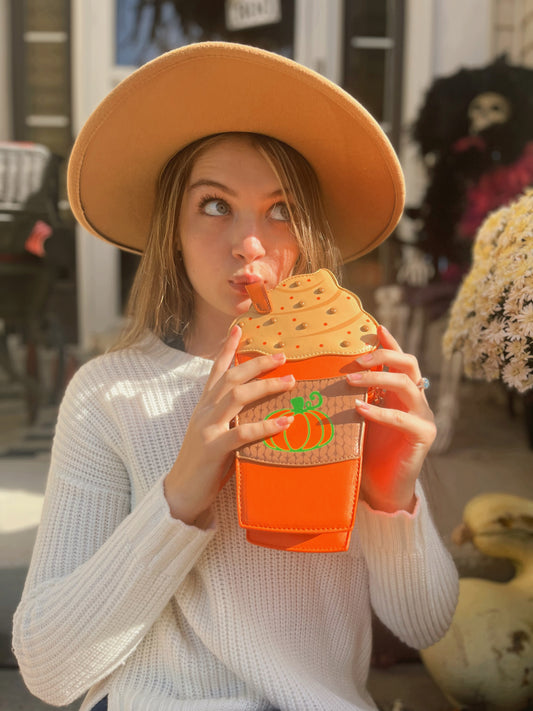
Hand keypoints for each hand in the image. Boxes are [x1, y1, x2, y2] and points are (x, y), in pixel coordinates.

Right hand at [164, 326, 294, 524]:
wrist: (180, 493)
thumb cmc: (202, 463)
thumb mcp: (214, 433)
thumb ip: (229, 418)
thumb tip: (255, 408)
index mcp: (204, 406)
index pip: (216, 371)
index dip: (227, 349)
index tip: (239, 330)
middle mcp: (204, 412)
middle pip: (231, 377)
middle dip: (258, 364)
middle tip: (282, 357)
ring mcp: (207, 429)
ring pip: (237, 397)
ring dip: (266, 386)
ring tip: (290, 382)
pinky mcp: (214, 449)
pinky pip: (243, 433)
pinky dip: (266, 426)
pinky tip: (286, 422)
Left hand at [346, 325, 435, 512]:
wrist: (382, 488)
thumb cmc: (367, 451)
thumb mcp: (360, 417)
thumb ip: (357, 395)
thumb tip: (330, 373)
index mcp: (403, 392)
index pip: (401, 360)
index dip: (391, 342)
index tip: (376, 326)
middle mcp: (417, 400)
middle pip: (409, 364)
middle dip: (384, 355)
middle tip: (357, 359)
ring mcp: (424, 417)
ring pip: (407, 385)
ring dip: (377, 379)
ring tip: (351, 381)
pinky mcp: (423, 436)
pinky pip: (403, 419)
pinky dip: (380, 411)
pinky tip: (359, 409)